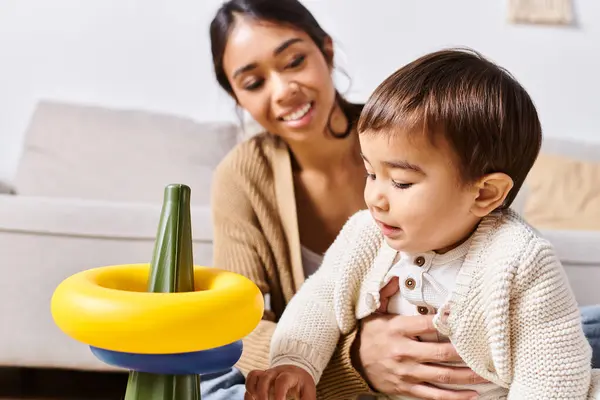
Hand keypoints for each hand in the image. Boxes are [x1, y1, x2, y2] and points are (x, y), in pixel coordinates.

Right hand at [245, 365, 316, 399]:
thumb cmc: (302, 385)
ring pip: (255, 376)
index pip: (283, 380)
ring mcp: (267, 373)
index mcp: (291, 375)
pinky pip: (250, 378)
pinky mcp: (261, 378)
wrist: (298, 372)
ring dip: (253, 391)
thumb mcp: (308, 393)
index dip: (279, 392)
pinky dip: (249, 389)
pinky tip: (252, 399)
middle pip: (265, 377)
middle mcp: (277, 372)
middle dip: (263, 393)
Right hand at [354, 277, 485, 399]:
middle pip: (442, 354)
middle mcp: (404, 352)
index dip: (447, 321)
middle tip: (486, 351)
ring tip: (488, 375)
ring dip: (468, 377)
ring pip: (443, 376)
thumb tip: (395, 274)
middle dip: (467, 354)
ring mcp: (407, 373)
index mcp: (397, 329)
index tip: (464, 317)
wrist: (351, 363)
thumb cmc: (368, 335)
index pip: (427, 324)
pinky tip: (472, 395)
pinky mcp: (407, 388)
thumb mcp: (373, 312)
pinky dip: (455, 397)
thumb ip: (386, 293)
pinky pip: (435, 395)